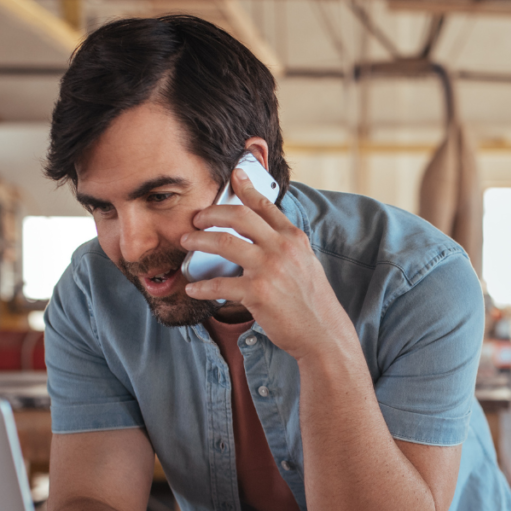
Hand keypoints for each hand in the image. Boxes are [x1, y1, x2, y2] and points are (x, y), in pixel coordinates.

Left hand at [181, 169, 353, 361]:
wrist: (323, 334)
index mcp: (293, 239)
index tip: (234, 176)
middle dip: (211, 213)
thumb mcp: (306, 264)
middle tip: (196, 218)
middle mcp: (281, 248)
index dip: (247, 188)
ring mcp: (269, 269)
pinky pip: (220, 284)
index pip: (266, 206)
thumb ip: (286, 246)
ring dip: (199, 241)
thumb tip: (266, 236)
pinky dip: (202, 286)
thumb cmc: (312, 303)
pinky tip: (193, 288)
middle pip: (239, 217)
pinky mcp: (258, 293)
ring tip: (187, 242)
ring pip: (224, 243)